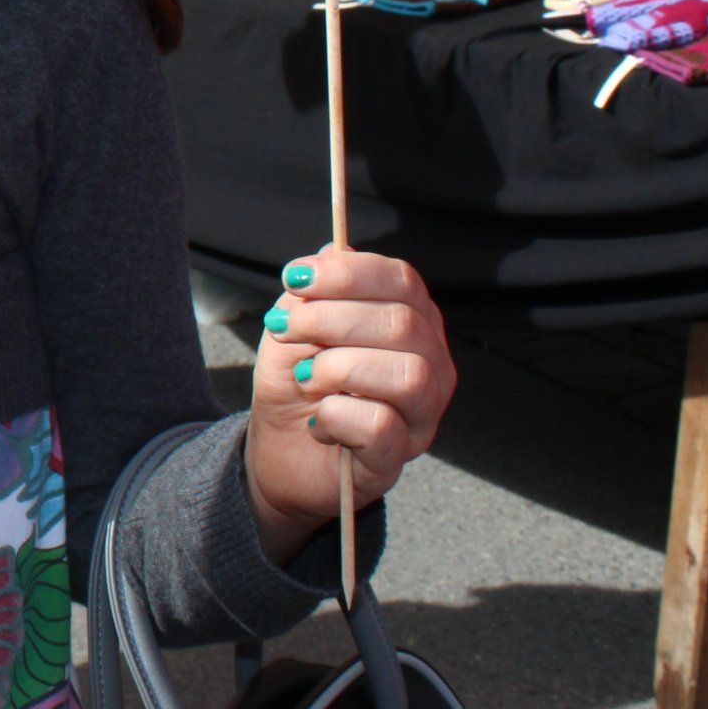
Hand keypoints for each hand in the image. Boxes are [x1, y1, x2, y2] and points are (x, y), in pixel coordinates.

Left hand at [245, 247, 455, 563]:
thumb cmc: (297, 380)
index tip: (294, 278)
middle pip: (402, 324)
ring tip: (307, 378)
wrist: (277, 447)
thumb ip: (315, 291)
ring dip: (338, 369)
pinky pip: (382, 425)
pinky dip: (337, 415)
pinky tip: (319, 420)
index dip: (347, 274)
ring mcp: (421, 415)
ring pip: (408, 375)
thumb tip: (332, 251)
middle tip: (283, 329)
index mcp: (410, 322)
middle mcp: (430, 365)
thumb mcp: (295, 324)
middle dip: (329, 320)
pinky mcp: (397, 457)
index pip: (401, 281)